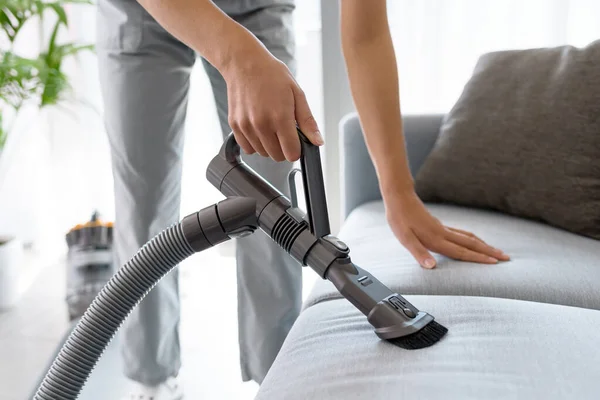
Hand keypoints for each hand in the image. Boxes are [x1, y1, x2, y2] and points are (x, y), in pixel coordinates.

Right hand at [223, 55, 322, 161]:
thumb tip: (318, 141)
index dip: (296, 150)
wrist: (244, 63)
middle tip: (284, 131)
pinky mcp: (235, 126)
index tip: (296, 141)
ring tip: (270, 125)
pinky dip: (254, 143)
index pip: (291, 153)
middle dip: (284, 148)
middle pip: (277, 156)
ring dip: (269, 146)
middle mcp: (261, 124)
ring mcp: (246, 126)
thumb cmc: (272, 75)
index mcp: (280, 117)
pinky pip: (247, 148)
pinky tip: (258, 128)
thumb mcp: (297, 94)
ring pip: (262, 153)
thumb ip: (308, 121)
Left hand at [384, 190, 509, 268]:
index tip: (494, 263)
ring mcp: (442, 228)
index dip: (477, 259)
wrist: (399, 197)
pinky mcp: (439, 225)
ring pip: (468, 237)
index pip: (461, 252)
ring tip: (495, 251)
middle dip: (489, 252)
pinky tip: (473, 241)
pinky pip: (461, 233)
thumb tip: (431, 267)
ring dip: (483, 245)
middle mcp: (443, 233)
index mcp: (436, 239)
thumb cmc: (399, 218)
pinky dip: (472, 239)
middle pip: (471, 244)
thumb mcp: (404, 238)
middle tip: (506, 257)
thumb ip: (418, 253)